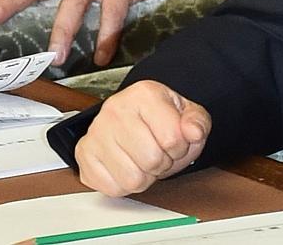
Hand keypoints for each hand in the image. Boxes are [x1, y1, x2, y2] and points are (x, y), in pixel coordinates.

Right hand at [75, 80, 210, 195]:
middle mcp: (115, 109)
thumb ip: (198, 122)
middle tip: (158, 151)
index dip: (180, 147)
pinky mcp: (84, 154)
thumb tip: (193, 132)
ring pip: (132, 178)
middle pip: (151, 160)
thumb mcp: (188, 114)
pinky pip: (112, 188)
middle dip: (162, 163)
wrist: (136, 118)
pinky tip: (127, 165)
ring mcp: (96, 132)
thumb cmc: (161, 118)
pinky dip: (125, 184)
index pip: (172, 138)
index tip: (175, 140)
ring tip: (142, 159)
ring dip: (144, 176)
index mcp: (144, 94)